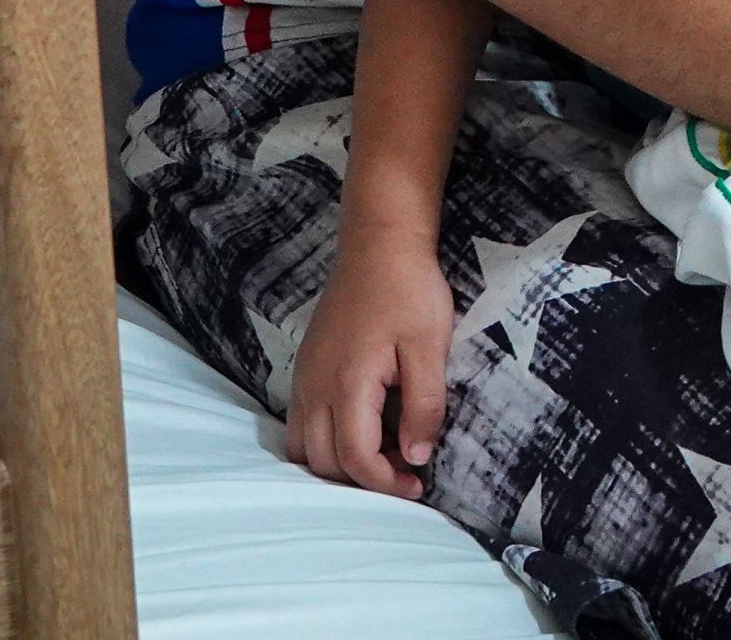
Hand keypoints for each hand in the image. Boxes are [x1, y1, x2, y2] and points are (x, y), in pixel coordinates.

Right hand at [284, 228, 458, 496]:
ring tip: (381, 453)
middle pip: (323, 463)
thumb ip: (423, 406)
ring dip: (338, 464)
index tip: (417, 484)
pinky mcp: (305, 369)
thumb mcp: (430, 347)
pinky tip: (360, 428)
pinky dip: (324, 441)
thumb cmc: (408, 291)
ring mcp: (305, 378)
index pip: (355, 458)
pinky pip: (300, 424)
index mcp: (348, 383)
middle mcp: (316, 386)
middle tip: (404, 470)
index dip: (385, 484)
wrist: (379, 245)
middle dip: (362, 480)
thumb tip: (417, 456)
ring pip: (304, 448)